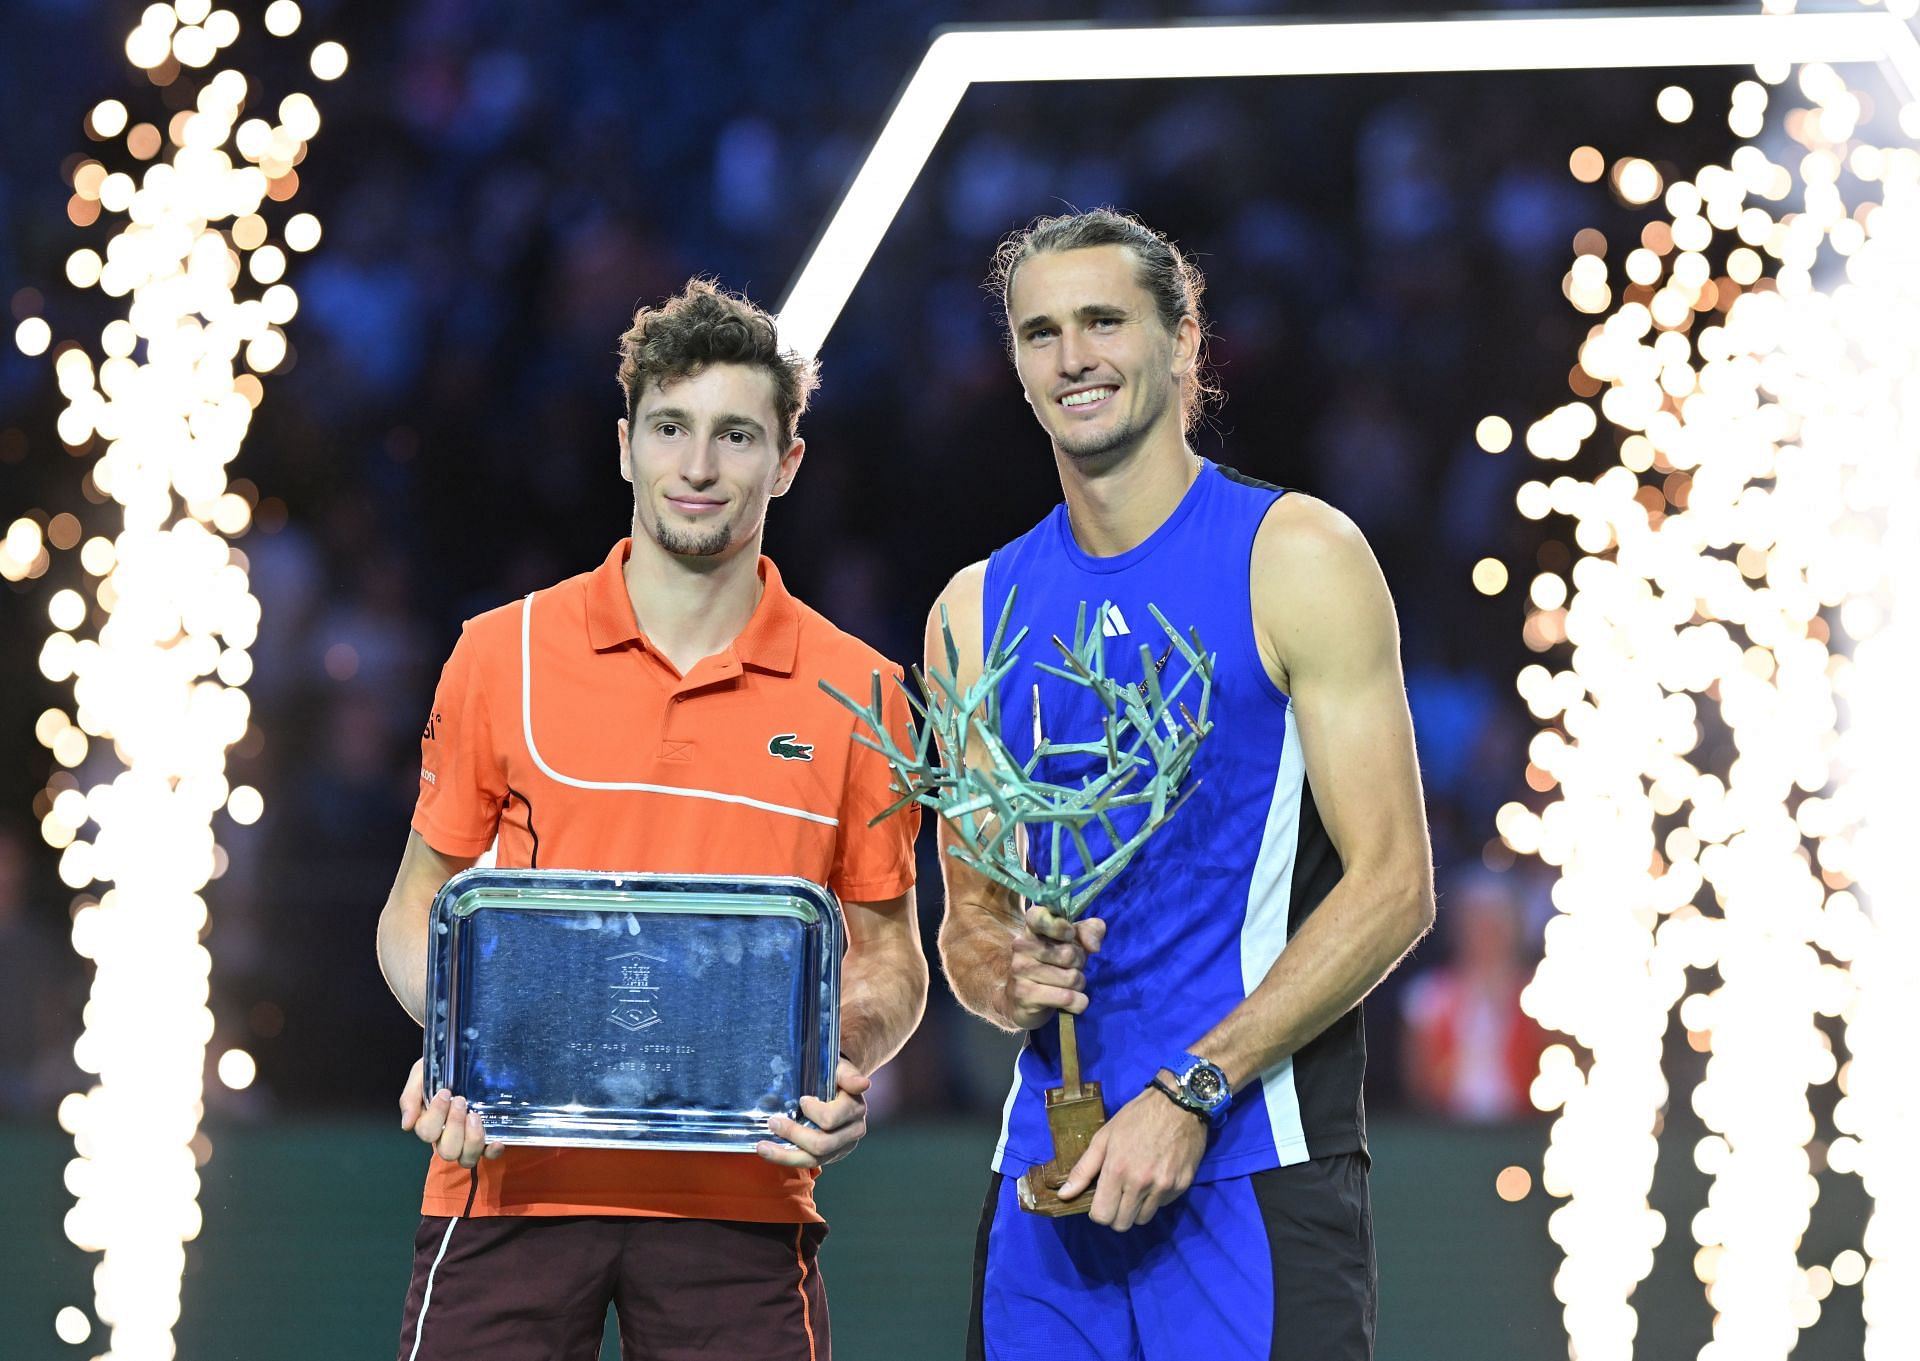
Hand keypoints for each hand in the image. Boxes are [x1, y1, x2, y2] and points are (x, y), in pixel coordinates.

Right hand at [399, 1057, 504, 1169]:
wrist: (465, 1057)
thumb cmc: (440, 1068)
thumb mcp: (421, 1074)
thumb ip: (410, 1097)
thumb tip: (407, 1125)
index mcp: (429, 1123)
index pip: (427, 1132)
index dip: (435, 1115)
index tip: (445, 1092)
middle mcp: (447, 1136)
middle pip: (447, 1151)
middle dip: (454, 1126)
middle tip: (460, 1101)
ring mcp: (467, 1140)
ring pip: (466, 1158)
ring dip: (472, 1139)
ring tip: (475, 1115)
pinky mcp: (486, 1138)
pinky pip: (488, 1155)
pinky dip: (492, 1151)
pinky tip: (496, 1140)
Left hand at [756, 1057, 870, 1167]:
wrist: (839, 1087)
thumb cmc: (835, 1076)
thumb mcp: (841, 1069)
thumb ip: (849, 1076)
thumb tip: (864, 1084)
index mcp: (855, 1109)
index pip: (831, 1119)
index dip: (813, 1112)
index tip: (802, 1099)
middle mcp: (853, 1131)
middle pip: (821, 1144)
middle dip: (794, 1134)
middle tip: (773, 1121)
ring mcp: (842, 1147)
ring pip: (813, 1160)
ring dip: (784, 1155)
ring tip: (761, 1147)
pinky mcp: (830, 1156)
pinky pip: (807, 1163)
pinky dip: (785, 1158)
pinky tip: (768, 1151)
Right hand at [1004, 907, 1106, 1029]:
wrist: (1025, 1001)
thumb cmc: (1055, 964)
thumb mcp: (1076, 942)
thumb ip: (1090, 931)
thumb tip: (1093, 946)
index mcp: (1032, 928)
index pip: (1038, 916)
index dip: (1059, 926)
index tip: (1070, 935)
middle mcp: (1021, 945)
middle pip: (1069, 953)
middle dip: (1080, 964)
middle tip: (1070, 968)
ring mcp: (1020, 970)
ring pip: (1071, 978)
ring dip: (1079, 985)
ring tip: (1068, 986)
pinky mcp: (1024, 994)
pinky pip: (1066, 998)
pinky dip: (1078, 1003)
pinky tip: (1071, 1002)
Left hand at [1056, 1078, 1206, 1231]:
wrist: (1178, 1104)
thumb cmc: (1137, 1117)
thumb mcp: (1104, 1137)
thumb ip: (1083, 1169)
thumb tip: (1064, 1195)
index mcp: (1117, 1170)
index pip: (1102, 1216)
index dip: (1098, 1211)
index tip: (1101, 1200)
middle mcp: (1141, 1183)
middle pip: (1122, 1224)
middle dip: (1116, 1214)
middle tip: (1117, 1195)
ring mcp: (1164, 1186)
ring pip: (1143, 1219)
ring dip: (1136, 1208)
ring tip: (1137, 1186)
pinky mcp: (1182, 1186)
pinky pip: (1162, 1206)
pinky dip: (1156, 1198)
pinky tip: (1155, 1177)